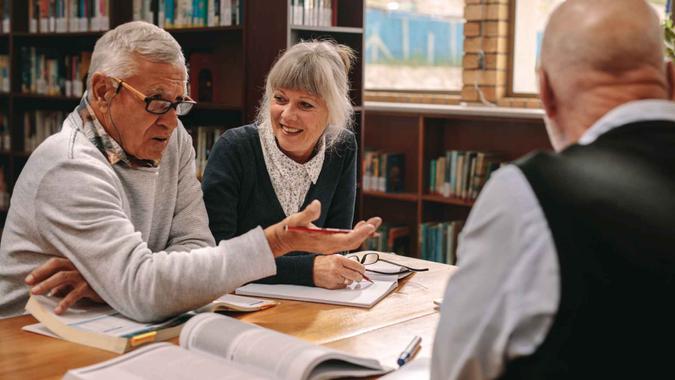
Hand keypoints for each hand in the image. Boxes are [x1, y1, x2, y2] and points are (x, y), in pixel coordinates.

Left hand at [25, 257, 103, 314]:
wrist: (116, 287)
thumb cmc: (95, 284)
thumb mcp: (78, 284)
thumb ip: (65, 286)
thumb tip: (52, 293)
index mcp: (75, 264)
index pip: (55, 263)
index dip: (41, 270)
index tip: (29, 280)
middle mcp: (79, 267)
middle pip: (57, 267)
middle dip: (41, 274)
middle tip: (29, 284)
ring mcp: (85, 276)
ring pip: (62, 277)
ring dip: (47, 284)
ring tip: (35, 293)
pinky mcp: (90, 287)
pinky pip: (74, 294)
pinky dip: (64, 302)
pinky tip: (57, 310)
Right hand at [264, 200, 381, 256]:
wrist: (283, 240)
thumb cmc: (289, 229)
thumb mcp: (297, 218)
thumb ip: (308, 212)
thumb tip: (317, 204)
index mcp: (325, 242)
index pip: (348, 239)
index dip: (361, 233)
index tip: (371, 226)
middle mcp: (330, 246)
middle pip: (354, 242)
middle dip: (367, 232)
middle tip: (377, 220)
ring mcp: (330, 246)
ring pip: (352, 242)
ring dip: (363, 232)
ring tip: (373, 222)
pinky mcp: (329, 243)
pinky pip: (347, 240)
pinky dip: (356, 233)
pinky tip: (361, 225)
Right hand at [313, 255, 365, 288]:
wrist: (309, 269)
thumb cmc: (322, 262)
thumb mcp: (335, 257)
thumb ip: (347, 262)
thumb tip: (358, 267)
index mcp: (339, 259)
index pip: (357, 266)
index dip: (362, 269)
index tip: (362, 270)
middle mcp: (337, 269)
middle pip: (356, 276)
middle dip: (359, 277)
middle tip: (359, 276)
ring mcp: (334, 278)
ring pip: (350, 282)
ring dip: (349, 280)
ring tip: (343, 276)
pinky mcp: (332, 285)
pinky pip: (343, 286)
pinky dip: (342, 284)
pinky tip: (336, 279)